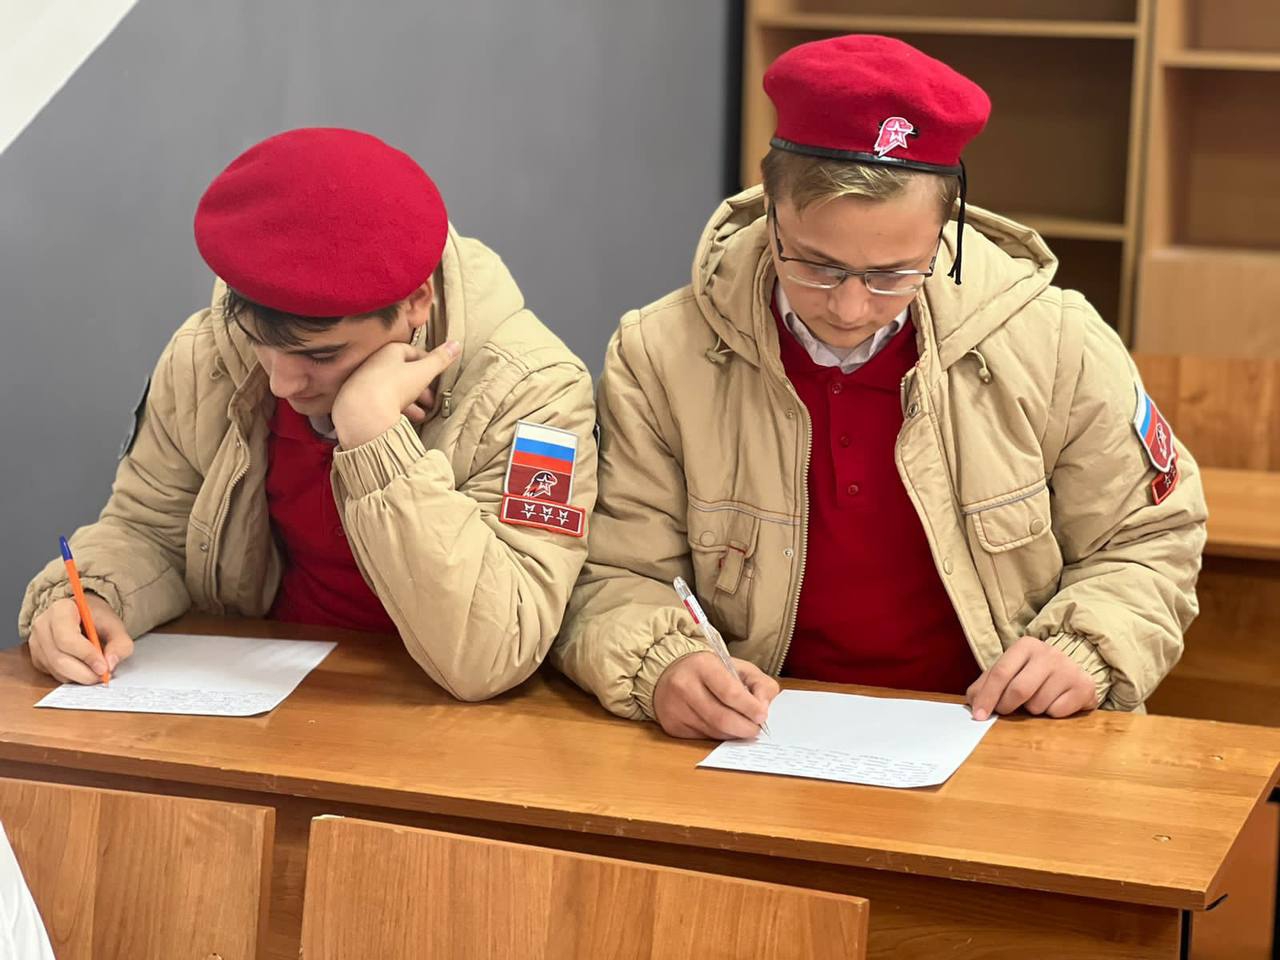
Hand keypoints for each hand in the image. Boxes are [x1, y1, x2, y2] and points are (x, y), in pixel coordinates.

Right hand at [27, 595, 133, 683]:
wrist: (82, 616)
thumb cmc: (96, 618)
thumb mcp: (115, 626)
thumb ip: (120, 644)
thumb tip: (110, 665)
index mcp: (60, 610)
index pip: (67, 639)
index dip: (86, 656)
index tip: (104, 667)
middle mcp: (43, 626)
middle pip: (59, 659)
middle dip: (84, 672)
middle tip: (104, 675)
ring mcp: (36, 643)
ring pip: (57, 670)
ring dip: (80, 676)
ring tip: (97, 671)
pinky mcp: (37, 658)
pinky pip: (54, 675)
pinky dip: (73, 677)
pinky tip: (85, 668)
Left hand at [331, 339, 460, 447]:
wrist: (362, 412)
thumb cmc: (393, 386)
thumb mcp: (423, 372)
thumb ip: (440, 360)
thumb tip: (456, 344)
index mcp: (390, 351)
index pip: (412, 351)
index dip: (428, 362)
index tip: (438, 374)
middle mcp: (376, 363)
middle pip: (404, 372)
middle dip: (422, 386)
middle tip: (433, 398)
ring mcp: (367, 382)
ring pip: (395, 389)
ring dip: (412, 400)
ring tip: (425, 413)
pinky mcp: (362, 400)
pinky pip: (385, 402)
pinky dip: (399, 409)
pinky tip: (409, 419)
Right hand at [653, 652, 779, 739]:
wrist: (669, 672)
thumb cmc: (709, 670)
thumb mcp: (737, 666)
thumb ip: (759, 684)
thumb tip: (764, 709)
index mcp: (703, 665)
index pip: (730, 693)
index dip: (750, 708)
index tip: (762, 715)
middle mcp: (684, 686)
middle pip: (722, 719)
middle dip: (745, 728)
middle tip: (755, 729)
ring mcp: (676, 708)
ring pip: (714, 732)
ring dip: (733, 734)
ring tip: (741, 726)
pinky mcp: (672, 725)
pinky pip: (702, 739)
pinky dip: (718, 736)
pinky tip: (722, 727)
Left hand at [966, 635, 1096, 720]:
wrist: (1073, 671)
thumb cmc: (1034, 673)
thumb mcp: (1010, 671)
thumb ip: (988, 683)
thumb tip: (972, 702)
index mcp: (1026, 645)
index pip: (1001, 672)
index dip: (987, 696)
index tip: (978, 715)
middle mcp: (1049, 653)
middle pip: (1019, 690)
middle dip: (1006, 706)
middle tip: (1004, 711)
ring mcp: (1069, 669)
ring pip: (1037, 704)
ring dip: (1031, 710)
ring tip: (1037, 699)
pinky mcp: (1084, 687)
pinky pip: (1056, 712)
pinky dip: (1050, 714)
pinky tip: (1055, 702)